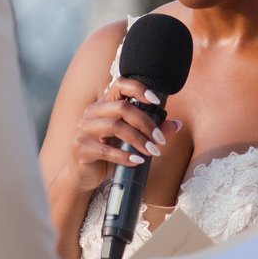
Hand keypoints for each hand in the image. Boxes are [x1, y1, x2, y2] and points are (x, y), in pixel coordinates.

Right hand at [65, 77, 179, 192]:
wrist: (84, 175)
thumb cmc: (108, 153)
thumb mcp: (130, 141)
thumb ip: (151, 130)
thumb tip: (176, 125)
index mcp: (104, 104)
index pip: (120, 84)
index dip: (139, 89)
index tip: (156, 102)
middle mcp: (92, 112)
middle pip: (122, 107)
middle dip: (146, 123)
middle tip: (160, 139)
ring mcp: (84, 129)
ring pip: (115, 126)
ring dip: (138, 140)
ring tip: (152, 151)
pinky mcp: (81, 147)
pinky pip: (106, 150)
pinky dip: (124, 156)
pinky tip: (137, 162)